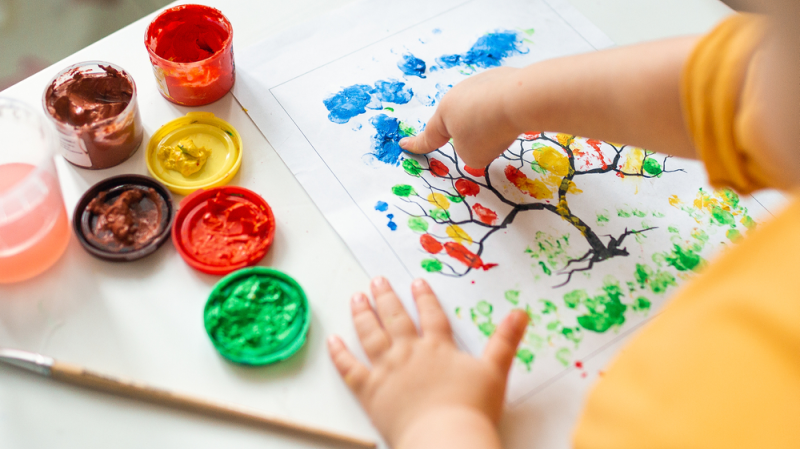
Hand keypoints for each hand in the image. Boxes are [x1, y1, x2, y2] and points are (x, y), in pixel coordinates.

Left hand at [327, 277, 528, 448]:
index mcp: (437, 347)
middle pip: (395, 318)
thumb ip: (506, 340)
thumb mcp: (495, 371)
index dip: (424, 297)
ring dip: (362, 314)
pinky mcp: (369, 391)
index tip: (416, 282)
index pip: (430, 315)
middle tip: (377, 280)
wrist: (444, 438)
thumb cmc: (470, 408)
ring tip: (357, 298)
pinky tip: (333, 340)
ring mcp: (386, 370)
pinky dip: (339, 354)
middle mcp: (409, 352)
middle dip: (386, 297)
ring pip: (370, 335)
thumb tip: (521, 313)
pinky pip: (349, 368)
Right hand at [399, 67, 522, 167]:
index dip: (417, 145)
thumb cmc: (488, 131)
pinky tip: (517, 113)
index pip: (429, 136)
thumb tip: (484, 136)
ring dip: (492, 122)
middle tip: (488, 141)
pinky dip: (508, 112)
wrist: (520, 99)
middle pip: (461, 122)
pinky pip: (502, 102)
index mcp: (445, 113)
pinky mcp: (504, 78)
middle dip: (472, 133)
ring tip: (505, 126)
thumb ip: (470, 152)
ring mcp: (481, 83)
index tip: (404, 144)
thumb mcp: (472, 156)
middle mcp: (459, 94)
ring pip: (484, 111)